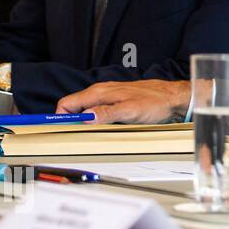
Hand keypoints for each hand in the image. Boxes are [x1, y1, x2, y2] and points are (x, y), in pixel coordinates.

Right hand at [56, 80, 190, 123]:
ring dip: (82, 121)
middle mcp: (100, 92)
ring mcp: (107, 97)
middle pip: (73, 107)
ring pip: (85, 110)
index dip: (58, 116)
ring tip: (85, 134)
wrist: (173, 97)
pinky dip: (93, 120)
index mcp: (99, 92)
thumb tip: (85, 117)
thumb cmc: (155, 102)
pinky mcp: (114, 102)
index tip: (55, 128)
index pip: (67, 103)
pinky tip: (100, 127)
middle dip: (69, 121)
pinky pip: (96, 111)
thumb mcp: (129, 111)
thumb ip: (106, 113)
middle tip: (71, 135)